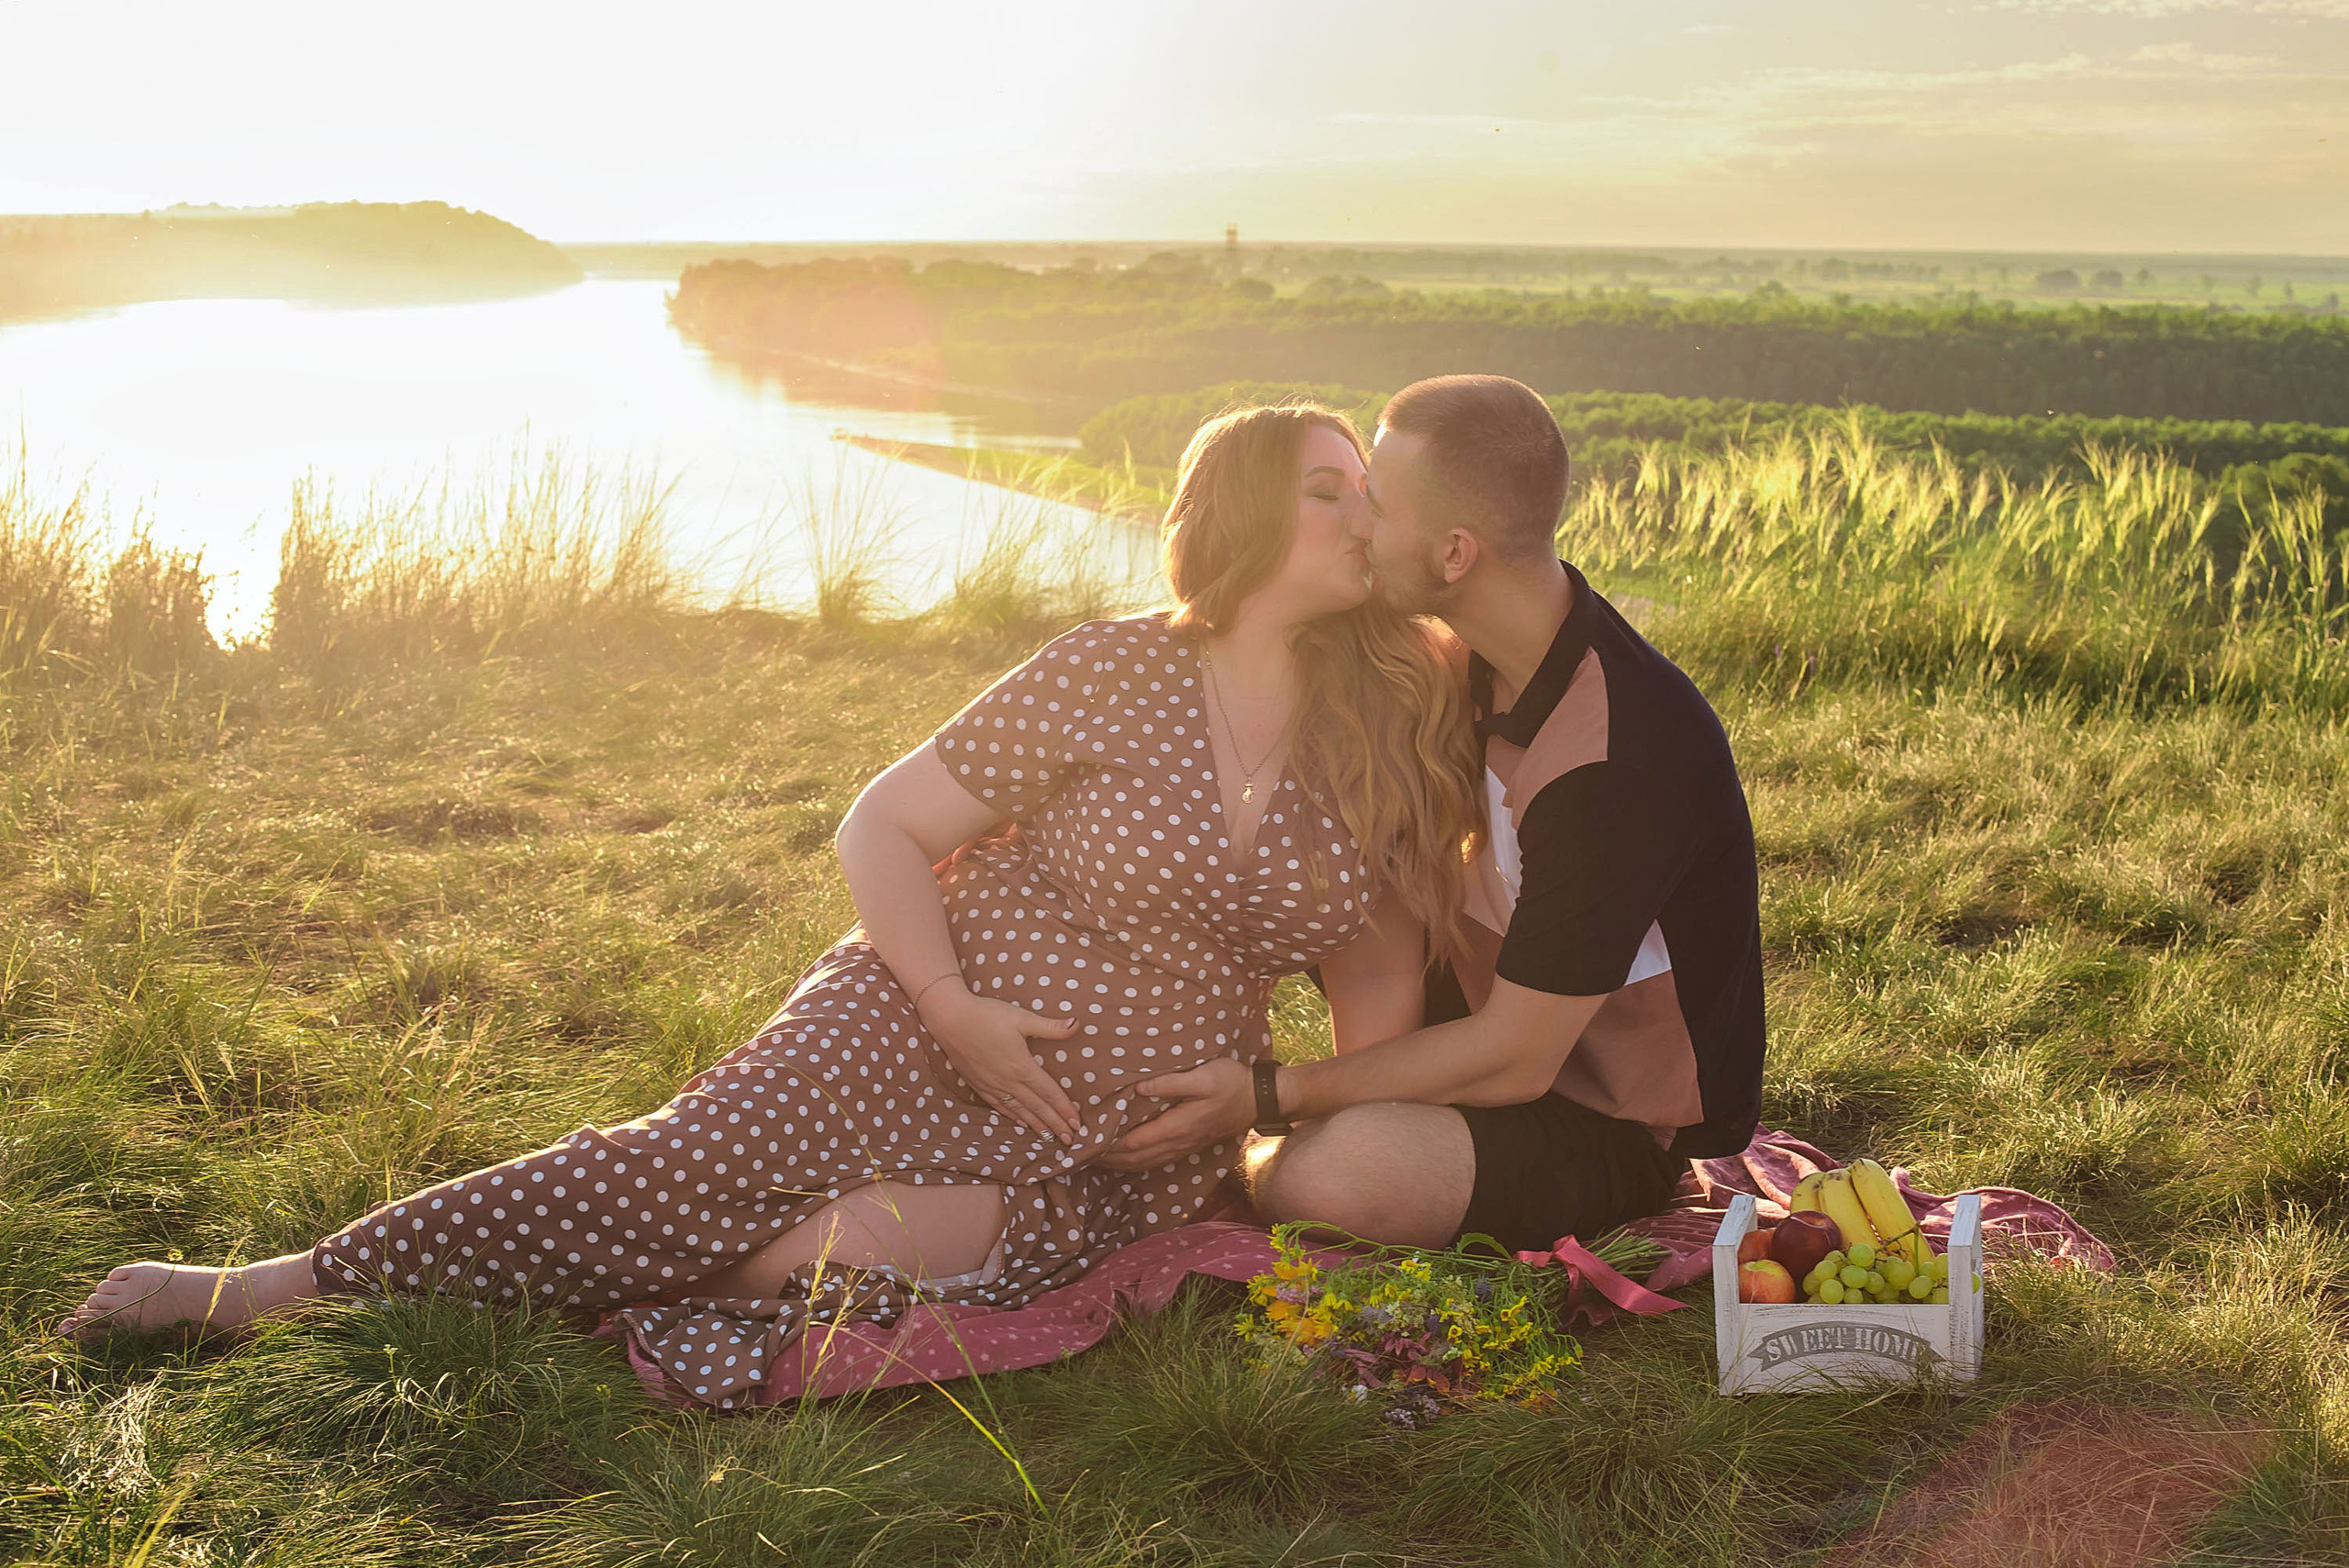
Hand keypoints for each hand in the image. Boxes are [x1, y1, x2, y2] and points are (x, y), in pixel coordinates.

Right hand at [918, 986, 1085, 1140]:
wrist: (950, 1019)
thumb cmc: (987, 1015)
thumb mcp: (1022, 1018)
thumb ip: (1050, 1026)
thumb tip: (1077, 1024)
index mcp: (1022, 1066)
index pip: (1049, 1093)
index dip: (1064, 1109)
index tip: (1077, 1124)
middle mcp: (1008, 1081)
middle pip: (1037, 1107)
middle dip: (1055, 1124)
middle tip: (1070, 1139)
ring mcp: (992, 1086)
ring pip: (1019, 1111)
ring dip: (1037, 1125)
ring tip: (1051, 1138)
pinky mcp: (979, 1085)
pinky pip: (1000, 1107)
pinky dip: (1014, 1117)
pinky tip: (1022, 1123)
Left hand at [1091, 1057, 1253, 1170]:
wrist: (1259, 1100)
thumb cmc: (1231, 1082)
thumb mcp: (1203, 1076)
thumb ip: (1170, 1082)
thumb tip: (1138, 1087)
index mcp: (1176, 1127)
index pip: (1133, 1143)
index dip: (1107, 1147)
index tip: (1086, 1143)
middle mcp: (1177, 1143)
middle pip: (1134, 1159)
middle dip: (1106, 1159)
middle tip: (1081, 1154)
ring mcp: (1183, 1147)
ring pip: (1144, 1163)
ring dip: (1119, 1164)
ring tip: (1096, 1159)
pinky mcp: (1188, 1146)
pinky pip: (1155, 1160)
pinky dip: (1135, 1163)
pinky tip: (1127, 1159)